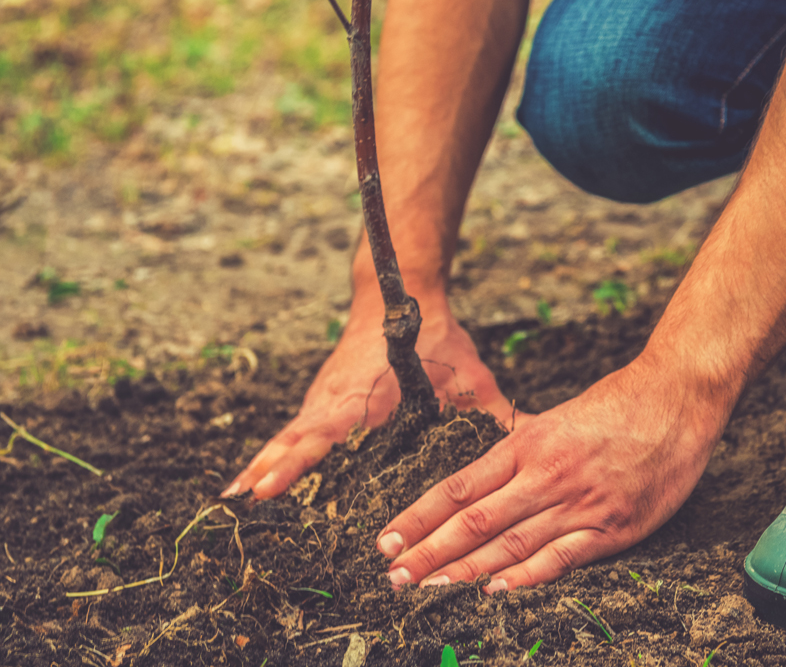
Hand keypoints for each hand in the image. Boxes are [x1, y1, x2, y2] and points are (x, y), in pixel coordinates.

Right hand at [224, 284, 512, 498]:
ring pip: (289, 435)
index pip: (327, 433)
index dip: (297, 462)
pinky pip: (293, 430)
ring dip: (264, 464)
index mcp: (369, 396)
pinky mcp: (322, 398)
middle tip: (243, 506)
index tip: (267, 487)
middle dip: (270, 471)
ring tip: (234, 502)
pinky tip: (254, 481)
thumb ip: (497, 413)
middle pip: (296, 439)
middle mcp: (337, 398)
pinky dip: (273, 453)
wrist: (397, 291)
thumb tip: (537, 437)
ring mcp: (324, 397)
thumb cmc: (438, 336)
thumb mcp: (470, 376)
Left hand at [373, 354, 728, 590]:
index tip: (387, 539)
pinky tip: (494, 591)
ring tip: (428, 589)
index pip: (460, 487)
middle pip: (475, 520)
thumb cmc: (618, 404)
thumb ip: (522, 450)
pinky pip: (562, 557)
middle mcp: (546, 474)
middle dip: (429, 552)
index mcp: (528, 444)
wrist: (677, 398)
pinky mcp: (614, 528)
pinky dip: (527, 577)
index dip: (420, 516)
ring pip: (511, 543)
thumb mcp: (558, 418)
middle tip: (393, 576)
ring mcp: (580, 504)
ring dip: (464, 570)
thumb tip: (483, 475)